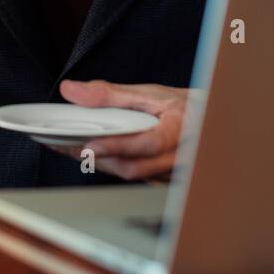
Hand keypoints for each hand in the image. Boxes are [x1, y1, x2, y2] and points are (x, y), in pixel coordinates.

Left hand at [48, 79, 192, 181]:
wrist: (210, 122)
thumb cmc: (183, 107)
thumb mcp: (150, 93)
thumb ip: (110, 94)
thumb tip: (74, 91)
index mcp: (178, 131)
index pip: (146, 143)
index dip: (117, 146)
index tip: (89, 144)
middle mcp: (176, 157)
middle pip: (132, 165)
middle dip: (95, 157)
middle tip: (63, 145)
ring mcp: (170, 174)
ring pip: (130, 174)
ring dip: (98, 162)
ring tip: (69, 147)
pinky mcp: (161, 181)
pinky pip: (132, 177)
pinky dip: (110, 166)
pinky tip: (92, 155)